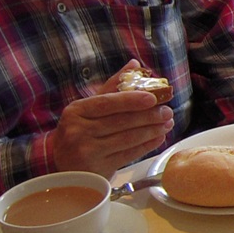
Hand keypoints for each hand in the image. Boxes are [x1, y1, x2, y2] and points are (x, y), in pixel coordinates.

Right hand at [47, 62, 173, 174]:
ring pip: (128, 138)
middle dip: (149, 116)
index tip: (154, 98)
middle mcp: (78, 130)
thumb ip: (111, 87)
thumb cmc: (79, 132)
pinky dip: (146, 146)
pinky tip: (159, 138)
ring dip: (152, 130)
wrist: (66, 168)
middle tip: (167, 111)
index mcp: (76, 111)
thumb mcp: (88, 109)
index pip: (108, 102)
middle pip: (121, 121)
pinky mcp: (98, 168)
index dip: (132, 100)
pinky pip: (128, 154)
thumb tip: (134, 64)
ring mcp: (86, 151)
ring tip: (167, 123)